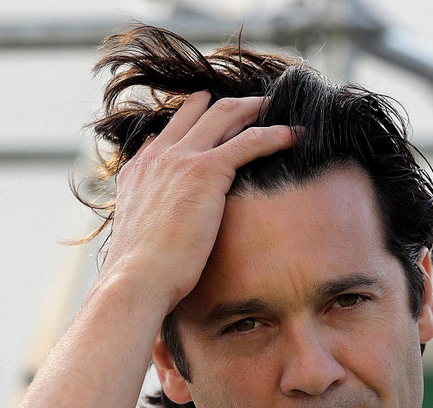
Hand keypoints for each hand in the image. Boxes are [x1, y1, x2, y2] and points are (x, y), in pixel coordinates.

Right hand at [100, 91, 295, 311]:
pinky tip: (294, 136)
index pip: (169, 131)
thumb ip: (152, 218)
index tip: (213, 119)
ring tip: (276, 109)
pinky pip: (248, 142)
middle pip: (197, 111)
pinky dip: (274, 134)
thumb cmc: (141, 272)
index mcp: (139, 170)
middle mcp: (158, 155)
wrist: (137, 278)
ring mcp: (181, 159)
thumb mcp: (139, 234)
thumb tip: (164, 231)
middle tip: (253, 105)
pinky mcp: (206, 171)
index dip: (194, 120)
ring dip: (253, 109)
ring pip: (224, 115)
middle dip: (227, 105)